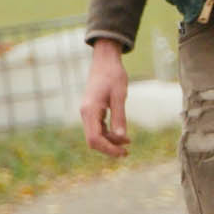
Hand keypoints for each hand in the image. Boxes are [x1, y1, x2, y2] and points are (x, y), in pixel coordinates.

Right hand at [79, 39, 130, 156]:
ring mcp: (87, 112)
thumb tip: (122, 137)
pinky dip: (108, 134)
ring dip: (110, 141)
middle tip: (126, 153)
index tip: (123, 152)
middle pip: (93, 140)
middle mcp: (85, 113)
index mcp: (90, 110)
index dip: (108, 148)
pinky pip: (98, 128)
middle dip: (109, 148)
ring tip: (127, 143)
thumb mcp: (120, 96)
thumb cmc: (113, 75)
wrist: (105, 61)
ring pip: (95, 135)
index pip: (94, 138)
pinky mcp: (92, 111)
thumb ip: (120, 117)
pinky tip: (121, 135)